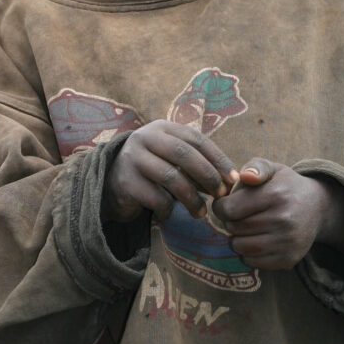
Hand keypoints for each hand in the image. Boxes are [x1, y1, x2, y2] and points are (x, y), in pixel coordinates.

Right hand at [103, 121, 238, 222]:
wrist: (110, 183)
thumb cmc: (151, 171)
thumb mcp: (172, 159)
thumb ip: (197, 164)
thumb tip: (231, 181)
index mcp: (162, 128)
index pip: (196, 139)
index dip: (218, 159)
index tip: (234, 179)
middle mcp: (145, 138)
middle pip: (184, 154)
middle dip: (208, 176)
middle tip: (221, 195)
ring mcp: (133, 158)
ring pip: (171, 178)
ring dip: (192, 199)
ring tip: (201, 213)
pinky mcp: (125, 182)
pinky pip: (156, 198)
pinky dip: (168, 209)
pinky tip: (169, 214)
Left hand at [211, 159, 343, 270]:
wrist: (317, 208)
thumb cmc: (286, 186)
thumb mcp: (273, 169)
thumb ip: (255, 167)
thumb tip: (246, 176)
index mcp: (276, 194)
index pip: (229, 209)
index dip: (221, 206)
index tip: (225, 204)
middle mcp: (284, 220)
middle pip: (233, 228)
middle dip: (230, 221)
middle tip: (238, 216)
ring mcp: (287, 242)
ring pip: (241, 247)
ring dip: (237, 238)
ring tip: (245, 228)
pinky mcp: (288, 259)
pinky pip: (252, 262)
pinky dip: (248, 253)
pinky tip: (256, 240)